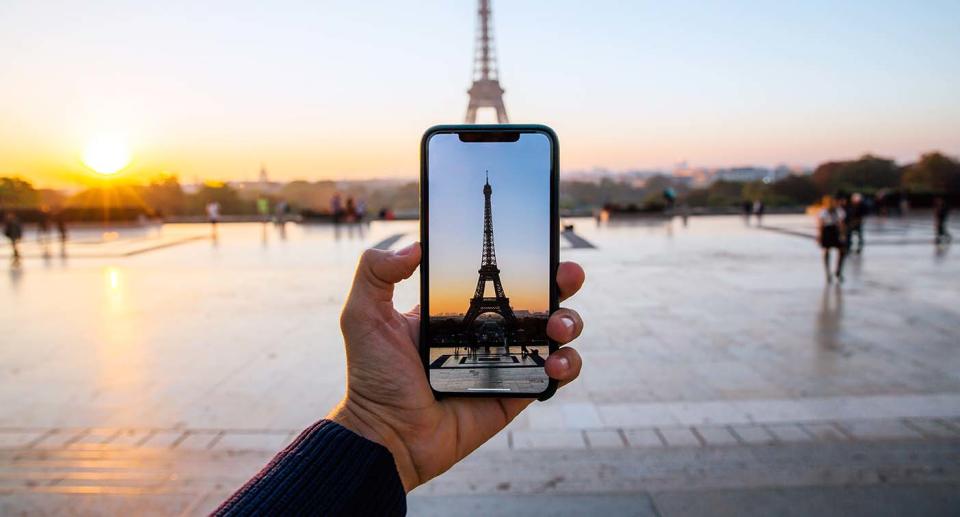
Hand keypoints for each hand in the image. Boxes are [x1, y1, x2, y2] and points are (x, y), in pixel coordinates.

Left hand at [328, 242, 584, 490]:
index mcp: (458, 310)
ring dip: (569, 322)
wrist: (389, 436)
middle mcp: (487, 332)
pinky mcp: (517, 393)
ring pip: (555, 334)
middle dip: (562, 282)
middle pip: (539, 298)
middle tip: (566, 275)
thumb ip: (375, 273)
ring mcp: (506, 362)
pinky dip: (567, 364)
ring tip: (557, 327)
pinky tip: (554, 361)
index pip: (498, 275)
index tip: (540, 242)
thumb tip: (415, 246)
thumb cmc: (374, 379)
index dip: (524, 258)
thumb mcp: (363, 316)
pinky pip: (555, 375)